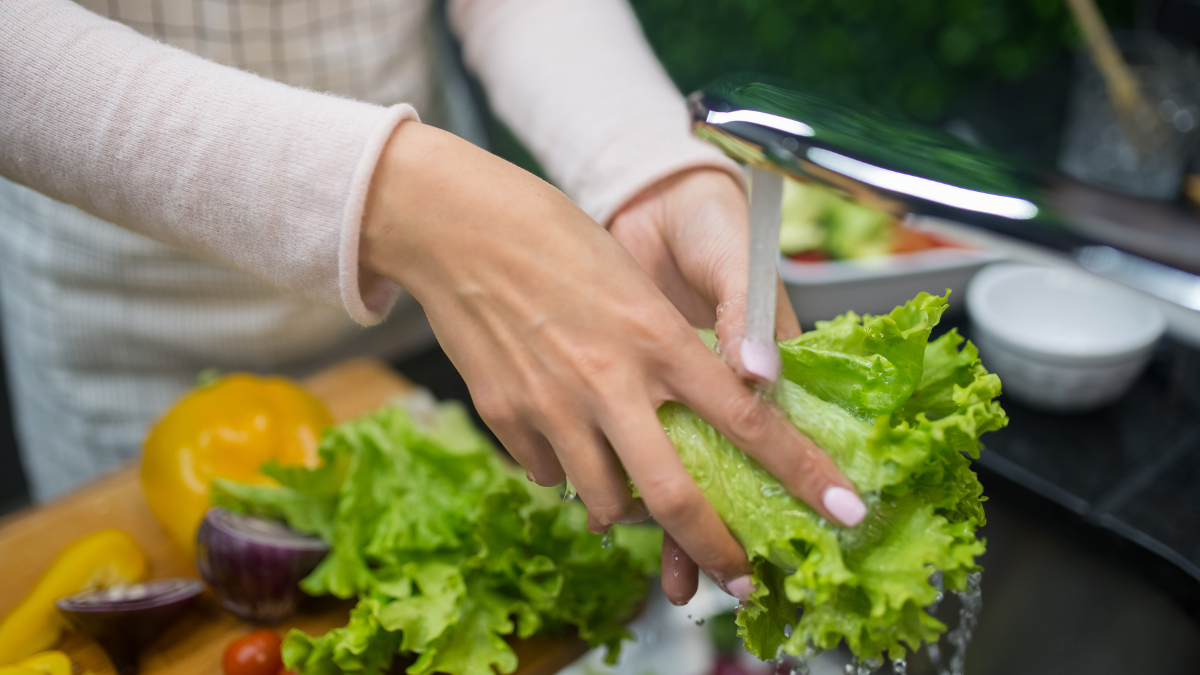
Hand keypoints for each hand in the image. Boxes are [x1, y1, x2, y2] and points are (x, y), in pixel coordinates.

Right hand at [361, 123, 863, 605]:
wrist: (454, 223)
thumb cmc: (553, 236)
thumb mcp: (634, 282)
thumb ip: (673, 350)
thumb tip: (717, 399)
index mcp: (657, 336)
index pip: (747, 418)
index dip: (802, 471)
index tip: (844, 509)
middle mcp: (610, 380)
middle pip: (675, 494)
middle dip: (715, 549)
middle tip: (739, 579)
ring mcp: (551, 405)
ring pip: (605, 501)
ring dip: (627, 511)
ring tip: (632, 493)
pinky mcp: (503, 416)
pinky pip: (548, 475)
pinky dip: (567, 472)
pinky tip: (567, 437)